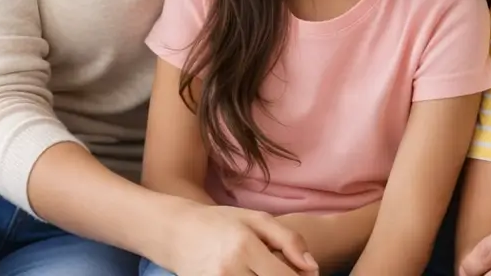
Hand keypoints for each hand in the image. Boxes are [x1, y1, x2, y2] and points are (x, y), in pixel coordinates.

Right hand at [164, 203, 319, 275]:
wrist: (176, 232)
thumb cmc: (221, 222)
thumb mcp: (257, 220)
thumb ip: (289, 240)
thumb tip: (313, 268)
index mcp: (245, 247)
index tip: (306, 275)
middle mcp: (230, 270)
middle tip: (282, 272)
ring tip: (263, 271)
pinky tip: (250, 274)